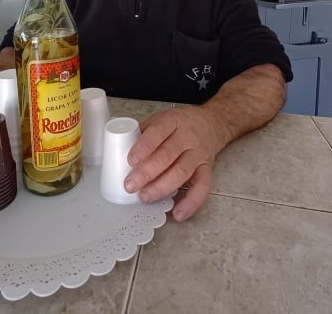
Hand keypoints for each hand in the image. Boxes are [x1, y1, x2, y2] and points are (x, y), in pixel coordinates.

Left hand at [123, 106, 224, 221]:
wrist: (211, 123)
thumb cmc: (181, 123)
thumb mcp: (162, 119)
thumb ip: (144, 133)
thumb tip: (120, 152)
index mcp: (173, 121)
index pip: (158, 133)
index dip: (144, 147)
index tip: (130, 161)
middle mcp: (187, 137)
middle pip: (167, 155)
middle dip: (147, 173)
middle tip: (130, 185)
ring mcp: (198, 154)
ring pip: (181, 172)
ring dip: (162, 187)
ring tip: (145, 197)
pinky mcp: (207, 169)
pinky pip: (202, 187)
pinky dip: (191, 203)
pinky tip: (178, 213)